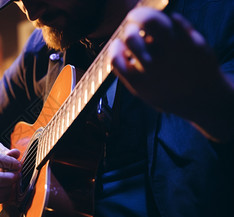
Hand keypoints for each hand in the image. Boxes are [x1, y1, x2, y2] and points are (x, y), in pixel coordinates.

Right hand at [109, 7, 233, 140]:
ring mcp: (174, 53)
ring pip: (151, 21)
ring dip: (142, 15)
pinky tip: (169, 24)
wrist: (204, 99)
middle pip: (131, 37)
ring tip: (140, 16)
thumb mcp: (142, 91)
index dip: (114, 48)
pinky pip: (176, 20)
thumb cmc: (168, 93)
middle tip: (131, 25)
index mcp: (139, 81)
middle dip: (129, 29)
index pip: (115, 57)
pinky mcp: (192, 42)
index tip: (118, 45)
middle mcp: (154, 67)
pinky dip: (170, 19)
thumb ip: (128, 72)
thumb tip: (118, 47)